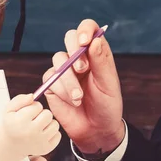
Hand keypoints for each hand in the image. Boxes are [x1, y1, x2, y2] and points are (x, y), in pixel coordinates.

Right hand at [3, 94, 60, 156]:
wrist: (10, 145)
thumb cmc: (11, 124)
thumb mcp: (9, 109)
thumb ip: (20, 99)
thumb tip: (33, 96)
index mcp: (20, 121)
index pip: (37, 106)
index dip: (33, 107)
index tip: (27, 112)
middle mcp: (31, 132)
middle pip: (48, 114)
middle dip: (42, 114)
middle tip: (33, 119)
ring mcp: (40, 142)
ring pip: (55, 124)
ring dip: (48, 123)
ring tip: (38, 126)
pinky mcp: (46, 148)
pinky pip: (58, 135)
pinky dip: (51, 133)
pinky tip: (42, 134)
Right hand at [42, 19, 123, 155]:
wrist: (95, 130)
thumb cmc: (106, 106)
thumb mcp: (109, 85)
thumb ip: (101, 62)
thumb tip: (94, 40)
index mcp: (96, 53)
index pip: (88, 29)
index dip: (85, 30)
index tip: (85, 41)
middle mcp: (78, 57)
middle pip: (69, 37)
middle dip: (74, 52)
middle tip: (83, 69)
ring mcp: (63, 69)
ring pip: (58, 59)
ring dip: (69, 80)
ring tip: (79, 98)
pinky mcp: (51, 82)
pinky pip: (51, 78)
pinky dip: (62, 91)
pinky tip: (71, 102)